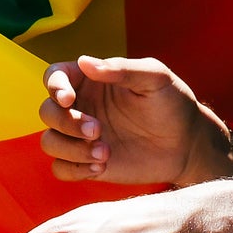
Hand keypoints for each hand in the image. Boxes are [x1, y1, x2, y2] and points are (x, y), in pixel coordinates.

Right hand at [38, 55, 230, 185]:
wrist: (186, 144)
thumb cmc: (172, 103)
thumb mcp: (155, 78)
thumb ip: (122, 69)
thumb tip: (84, 62)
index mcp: (90, 81)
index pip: (54, 76)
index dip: (54, 86)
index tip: (68, 99)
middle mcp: (80, 107)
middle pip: (46, 112)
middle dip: (66, 122)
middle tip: (97, 130)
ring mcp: (80, 138)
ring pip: (49, 142)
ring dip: (70, 149)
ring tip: (103, 153)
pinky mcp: (85, 163)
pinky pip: (60, 168)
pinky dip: (74, 169)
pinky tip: (100, 167)